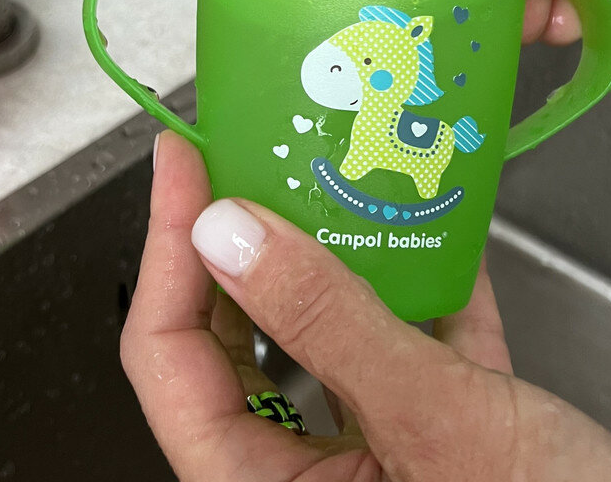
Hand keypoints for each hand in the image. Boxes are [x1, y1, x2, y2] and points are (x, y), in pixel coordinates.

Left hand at [121, 131, 610, 480]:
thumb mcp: (437, 424)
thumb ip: (331, 327)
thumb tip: (230, 233)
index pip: (170, 356)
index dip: (171, 248)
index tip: (186, 162)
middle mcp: (306, 472)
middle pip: (238, 337)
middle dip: (240, 243)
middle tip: (244, 160)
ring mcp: (375, 444)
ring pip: (322, 334)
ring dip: (332, 259)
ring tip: (323, 183)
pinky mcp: (440, 426)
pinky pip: (409, 340)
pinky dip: (420, 287)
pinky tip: (435, 235)